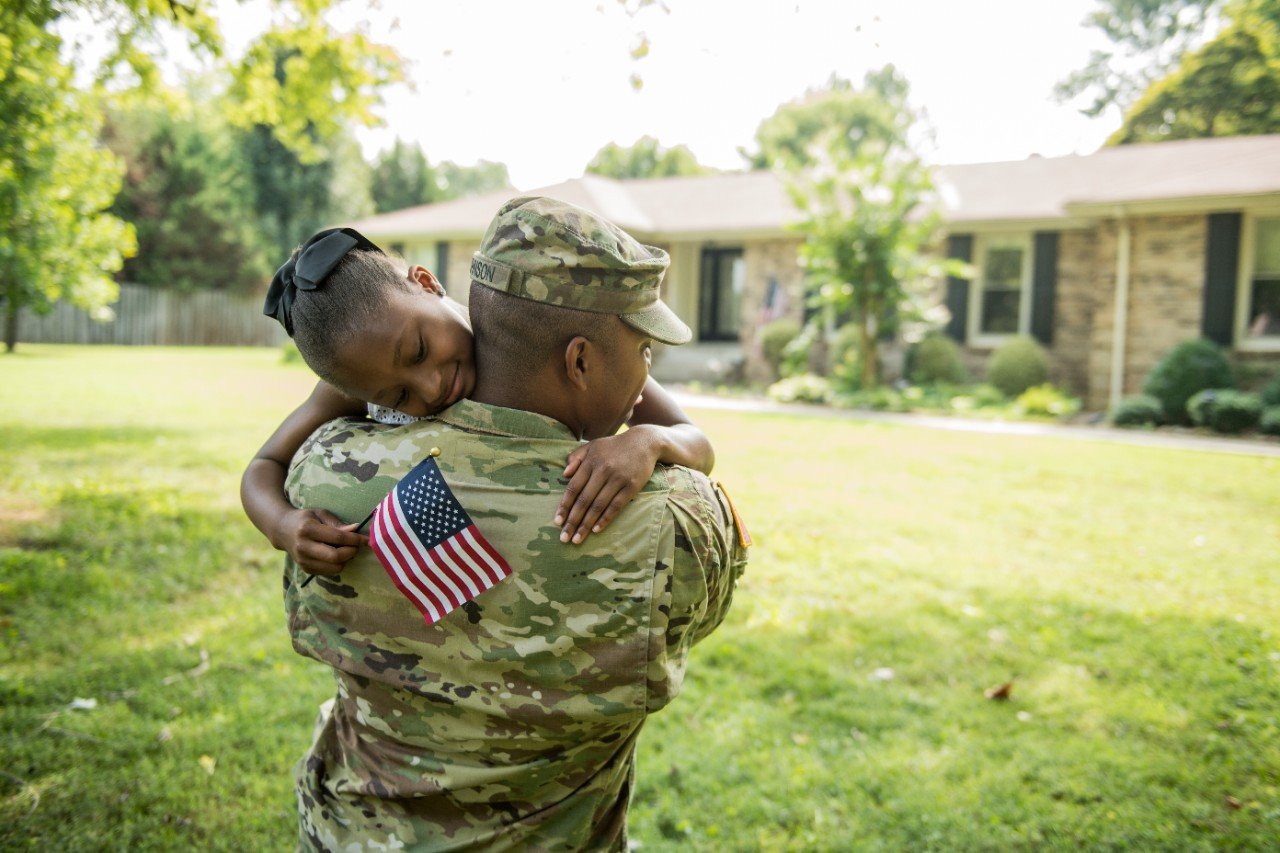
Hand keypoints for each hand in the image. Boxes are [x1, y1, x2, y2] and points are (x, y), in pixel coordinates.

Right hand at [274, 508, 366, 574]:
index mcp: (307, 529)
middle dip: (352, 551)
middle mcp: (303, 547)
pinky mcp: (305, 569)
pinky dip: (338, 564)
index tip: (367, 539)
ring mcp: (303, 561)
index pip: (337, 538)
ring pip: (334, 567)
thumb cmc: (306, 519)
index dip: (355, 539)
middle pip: (336, 557)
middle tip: (357, 545)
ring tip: (345, 549)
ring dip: (346, 559)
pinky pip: (329, 572)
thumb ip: (337, 524)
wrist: (282, 530)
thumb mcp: (320, 514)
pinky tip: (336, 555)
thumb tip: (356, 529)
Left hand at [554, 429, 658, 544]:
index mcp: (590, 461)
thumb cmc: (614, 446)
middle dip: (573, 521)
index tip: (557, 521)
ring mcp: (618, 479)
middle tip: (564, 538)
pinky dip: (605, 519)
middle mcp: (603, 471)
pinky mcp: (632, 486)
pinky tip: (596, 530)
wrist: (644, 442)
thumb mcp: (592, 446)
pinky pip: (616, 506)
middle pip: (584, 500)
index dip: (564, 506)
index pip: (573, 487)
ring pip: (599, 506)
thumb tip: (564, 474)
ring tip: (578, 539)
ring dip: (586, 524)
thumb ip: (576, 457)